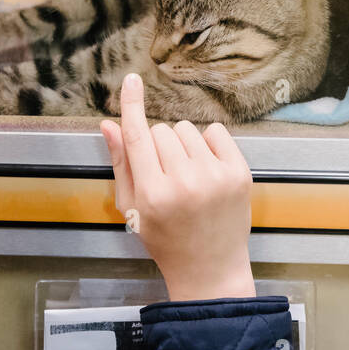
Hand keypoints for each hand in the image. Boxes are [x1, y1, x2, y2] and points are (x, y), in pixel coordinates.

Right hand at [100, 73, 255, 302]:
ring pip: (187, 130)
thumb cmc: (165, 240)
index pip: (138, 136)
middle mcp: (185, 183)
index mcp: (153, 194)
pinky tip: (206, 169)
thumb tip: (109, 124)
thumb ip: (121, 164)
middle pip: (162, 131)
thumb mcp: (133, 208)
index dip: (132, 105)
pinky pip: (216, 132)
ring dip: (183, 145)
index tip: (132, 80)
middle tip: (165, 175)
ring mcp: (215, 177)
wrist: (210, 269)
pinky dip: (208, 144)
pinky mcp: (239, 174)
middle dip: (158, 146)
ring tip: (187, 176)